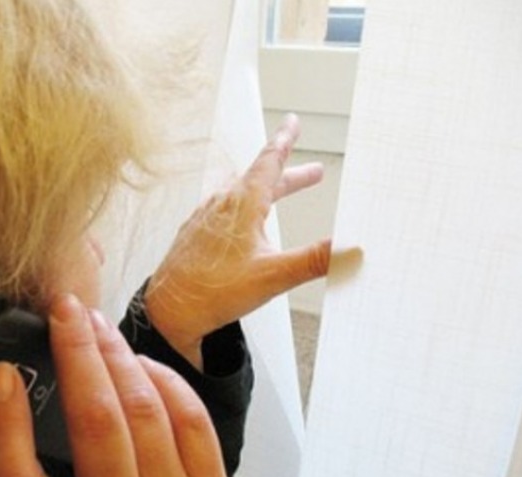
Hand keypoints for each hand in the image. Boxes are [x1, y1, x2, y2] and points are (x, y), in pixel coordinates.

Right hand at [0, 294, 245, 476]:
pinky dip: (167, 383)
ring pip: (144, 409)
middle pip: (92, 421)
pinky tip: (144, 365)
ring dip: (119, 356)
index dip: (0, 422)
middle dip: (76, 352)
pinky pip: (192, 422)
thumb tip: (11, 430)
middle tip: (64, 309)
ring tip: (98, 326)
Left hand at [145, 114, 331, 367]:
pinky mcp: (195, 235)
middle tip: (313, 172)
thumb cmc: (214, 291)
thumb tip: (352, 246)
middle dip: (289, 176)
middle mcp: (221, 205)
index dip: (284, 140)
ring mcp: (205, 219)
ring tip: (280, 192)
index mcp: (242, 205)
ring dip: (265, 191)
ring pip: (241, 195)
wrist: (169, 310)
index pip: (268, 163)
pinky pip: (223, 210)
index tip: (292, 122)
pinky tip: (242, 223)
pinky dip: (242, 208)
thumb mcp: (273, 275)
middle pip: (260, 181)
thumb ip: (314, 259)